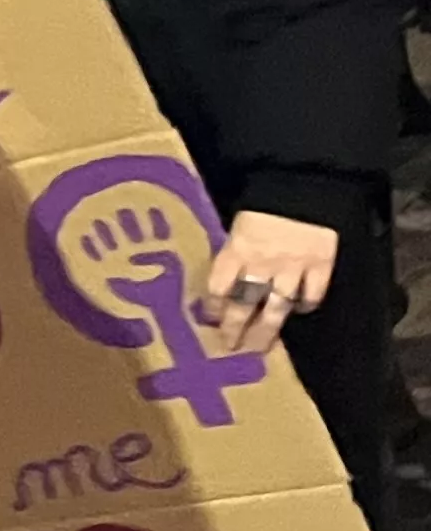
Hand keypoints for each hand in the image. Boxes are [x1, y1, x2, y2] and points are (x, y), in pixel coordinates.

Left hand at [199, 208, 339, 353]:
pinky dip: (305, 305)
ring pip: (277, 307)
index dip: (213, 307)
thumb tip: (222, 276)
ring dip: (267, 330)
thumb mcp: (237, 223)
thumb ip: (233, 249)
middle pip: (245, 304)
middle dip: (236, 329)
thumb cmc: (264, 199)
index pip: (219, 288)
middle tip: (230, 347)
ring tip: (259, 347)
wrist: (305, 183)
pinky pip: (313, 293)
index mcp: (236, 250)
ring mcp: (294, 267)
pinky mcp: (321, 265)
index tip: (209, 320)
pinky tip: (299, 312)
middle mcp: (262, 264)